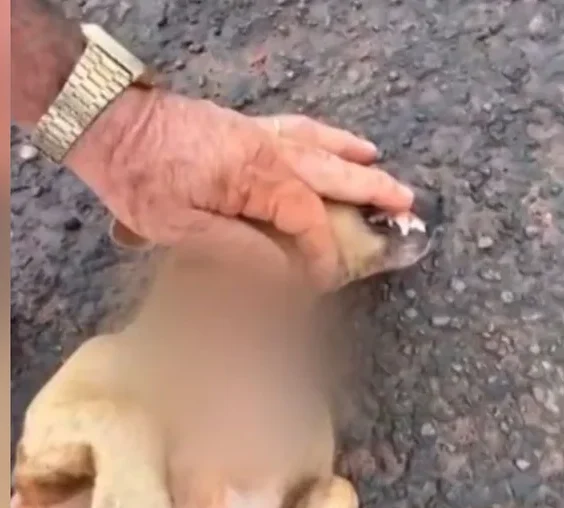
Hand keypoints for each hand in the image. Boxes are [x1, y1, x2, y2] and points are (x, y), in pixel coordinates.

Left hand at [66, 87, 413, 287]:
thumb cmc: (140, 179)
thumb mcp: (183, 227)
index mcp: (256, 177)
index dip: (321, 252)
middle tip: (406, 202)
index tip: (325, 279)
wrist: (110, 126)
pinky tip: (330, 140)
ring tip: (379, 166)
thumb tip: (282, 272)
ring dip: (352, 159)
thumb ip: (238, 250)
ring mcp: (258, 134)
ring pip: (319, 145)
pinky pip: (296, 128)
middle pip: (332, 172)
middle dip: (371, 190)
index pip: (307, 219)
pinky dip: (320, 135)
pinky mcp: (245, 128)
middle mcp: (267, 151)